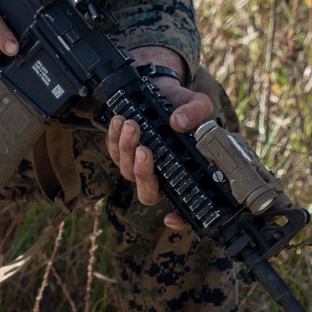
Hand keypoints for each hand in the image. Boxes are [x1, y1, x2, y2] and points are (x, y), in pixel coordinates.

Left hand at [107, 70, 213, 231]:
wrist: (165, 91)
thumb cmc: (186, 107)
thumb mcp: (199, 105)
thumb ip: (196, 113)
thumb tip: (179, 123)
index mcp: (182, 175)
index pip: (182, 206)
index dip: (178, 220)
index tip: (171, 218)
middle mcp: (160, 176)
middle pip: (147, 192)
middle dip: (143, 172)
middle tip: (145, 149)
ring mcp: (137, 166)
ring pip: (126, 170)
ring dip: (127, 149)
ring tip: (132, 125)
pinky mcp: (121, 152)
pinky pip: (112, 151)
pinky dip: (113, 137)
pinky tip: (118, 121)